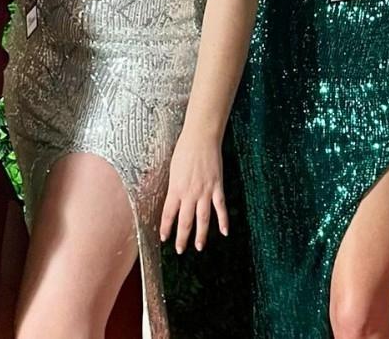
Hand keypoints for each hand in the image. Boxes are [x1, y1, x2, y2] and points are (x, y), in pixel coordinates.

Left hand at [159, 131, 227, 253]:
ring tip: (199, 247)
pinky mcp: (217, 187)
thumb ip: (174, 187)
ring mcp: (205, 191)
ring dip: (201, 235)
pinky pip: (220, 207)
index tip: (164, 238)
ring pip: (203, 219)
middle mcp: (190, 194)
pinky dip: (223, 221)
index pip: (169, 214)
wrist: (200, 138)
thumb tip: (173, 199)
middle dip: (182, 237)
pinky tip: (224, 232)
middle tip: (180, 249)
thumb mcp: (172, 170)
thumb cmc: (184, 150)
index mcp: (175, 189)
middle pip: (185, 221)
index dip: (166, 228)